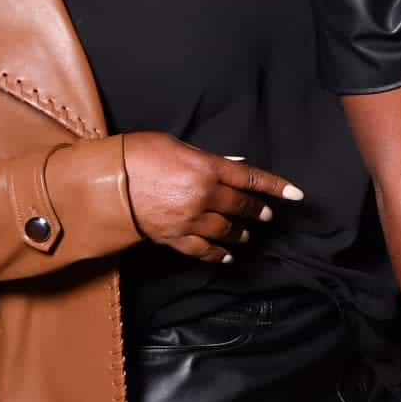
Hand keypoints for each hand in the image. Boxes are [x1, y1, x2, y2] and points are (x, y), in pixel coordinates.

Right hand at [121, 133, 298, 262]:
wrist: (103, 183)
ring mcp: (190, 220)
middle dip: (256, 211)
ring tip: (248, 234)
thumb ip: (209, 158)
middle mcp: (204, 196)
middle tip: (265, 215)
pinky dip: (218, 254)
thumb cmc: (137, 154)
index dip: (276, 186)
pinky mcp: (174, 238)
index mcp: (207, 169)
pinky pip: (203, 250)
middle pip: (241, 206)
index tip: (297, 195)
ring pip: (226, 230)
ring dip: (241, 233)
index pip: (250, 178)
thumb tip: (236, 165)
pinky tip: (228, 256)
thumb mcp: (176, 145)